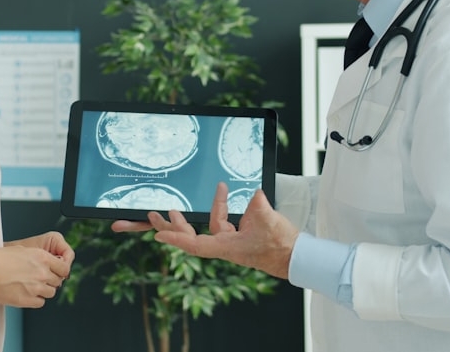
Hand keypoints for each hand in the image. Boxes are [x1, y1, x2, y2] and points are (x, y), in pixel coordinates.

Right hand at [0, 233, 72, 308]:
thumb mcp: (21, 250)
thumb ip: (38, 257)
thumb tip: (48, 263)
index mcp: (41, 257)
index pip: (65, 268)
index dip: (61, 271)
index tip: (56, 272)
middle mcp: (41, 272)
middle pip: (58, 281)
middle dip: (52, 280)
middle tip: (41, 279)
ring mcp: (35, 287)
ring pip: (51, 293)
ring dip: (44, 290)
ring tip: (31, 286)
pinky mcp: (27, 300)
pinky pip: (41, 302)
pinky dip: (36, 299)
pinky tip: (27, 293)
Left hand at [147, 182, 298, 278]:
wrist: (295, 257)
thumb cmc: (280, 245)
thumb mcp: (268, 221)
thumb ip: (256, 204)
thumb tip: (253, 194)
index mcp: (226, 247)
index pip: (194, 244)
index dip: (175, 239)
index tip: (157, 235)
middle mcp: (224, 246)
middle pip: (191, 237)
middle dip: (173, 226)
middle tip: (155, 214)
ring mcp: (230, 241)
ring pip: (206, 227)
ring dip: (194, 216)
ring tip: (179, 206)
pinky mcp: (239, 236)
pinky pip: (222, 222)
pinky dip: (220, 208)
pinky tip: (223, 193)